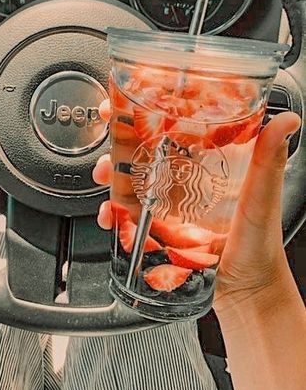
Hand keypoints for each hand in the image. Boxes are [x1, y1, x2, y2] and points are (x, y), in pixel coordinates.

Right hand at [93, 102, 300, 314]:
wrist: (246, 293)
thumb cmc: (259, 246)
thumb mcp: (262, 200)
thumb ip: (269, 163)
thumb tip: (287, 120)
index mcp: (206, 162)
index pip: (174, 125)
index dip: (148, 109)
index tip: (129, 97)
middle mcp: (183, 178)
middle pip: (142, 148)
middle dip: (117, 138)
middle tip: (106, 134)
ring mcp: (166, 203)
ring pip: (128, 178)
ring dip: (109, 173)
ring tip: (103, 177)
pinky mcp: (154, 227)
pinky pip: (126, 214)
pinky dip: (111, 213)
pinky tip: (109, 217)